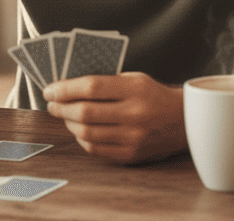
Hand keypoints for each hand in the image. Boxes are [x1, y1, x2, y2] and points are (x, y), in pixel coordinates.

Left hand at [42, 72, 186, 164]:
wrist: (182, 121)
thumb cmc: (153, 94)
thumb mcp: (134, 78)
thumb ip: (106, 81)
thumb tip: (68, 84)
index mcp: (134, 89)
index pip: (91, 86)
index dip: (65, 88)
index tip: (50, 88)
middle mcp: (134, 114)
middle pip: (85, 112)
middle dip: (61, 107)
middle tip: (51, 102)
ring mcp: (132, 138)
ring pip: (87, 133)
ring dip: (68, 123)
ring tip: (63, 114)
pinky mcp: (131, 155)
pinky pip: (96, 149)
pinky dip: (82, 138)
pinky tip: (79, 129)